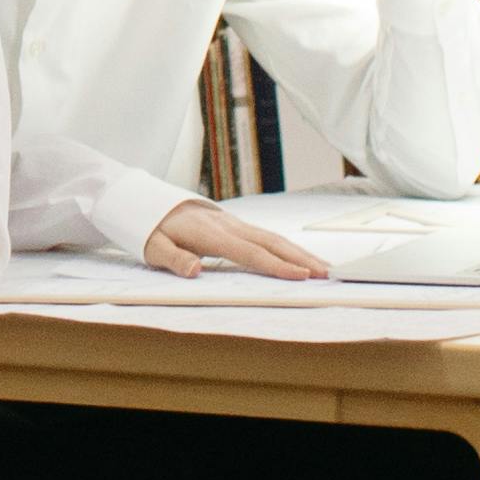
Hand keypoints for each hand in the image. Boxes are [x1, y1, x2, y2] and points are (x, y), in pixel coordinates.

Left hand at [143, 193, 321, 278]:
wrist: (152, 203)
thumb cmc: (153, 229)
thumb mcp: (154, 247)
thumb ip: (174, 260)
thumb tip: (194, 271)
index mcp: (212, 234)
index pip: (250, 253)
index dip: (276, 266)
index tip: (301, 276)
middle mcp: (230, 226)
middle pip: (271, 243)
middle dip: (301, 258)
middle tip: (327, 274)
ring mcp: (236, 224)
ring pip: (274, 238)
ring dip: (300, 253)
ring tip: (324, 269)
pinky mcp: (238, 226)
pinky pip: (268, 237)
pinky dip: (289, 248)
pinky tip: (302, 259)